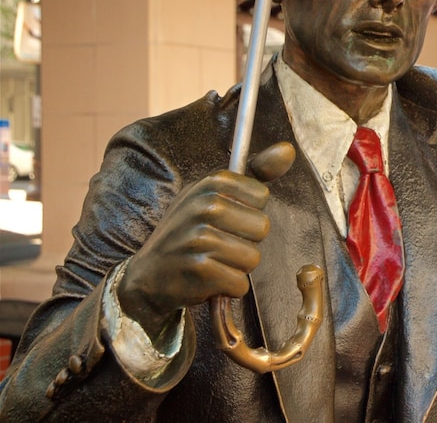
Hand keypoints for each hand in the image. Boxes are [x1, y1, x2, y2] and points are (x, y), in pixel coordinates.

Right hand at [117, 142, 295, 338]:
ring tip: (212, 261)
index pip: (262, 197)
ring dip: (236, 267)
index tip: (227, 218)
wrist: (148, 275)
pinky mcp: (199, 269)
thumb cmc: (189, 232)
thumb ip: (257, 172)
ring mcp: (200, 238)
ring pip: (253, 258)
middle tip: (219, 244)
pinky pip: (240, 284)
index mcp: (211, 183)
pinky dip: (227, 288)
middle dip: (246, 242)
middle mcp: (204, 206)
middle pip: (262, 228)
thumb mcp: (215, 194)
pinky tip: (207, 279)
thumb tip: (288, 149)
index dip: (249, 212)